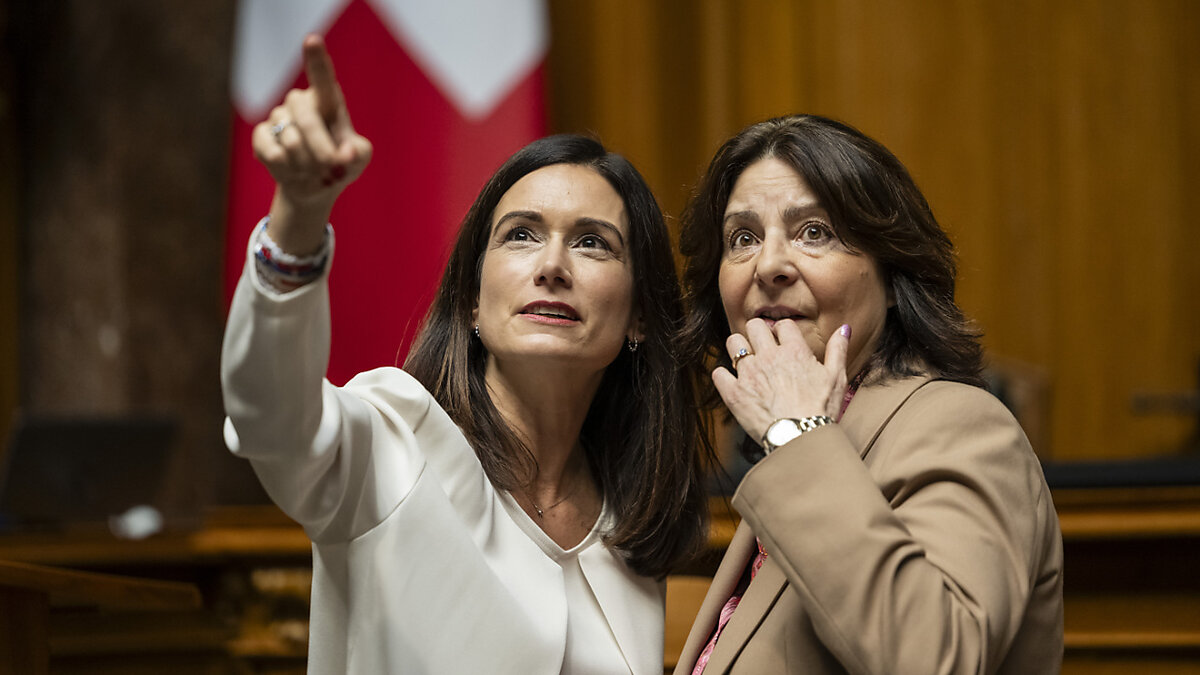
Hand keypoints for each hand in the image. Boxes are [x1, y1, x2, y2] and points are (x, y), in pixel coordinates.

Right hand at [252, 34, 372, 254]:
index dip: (316, 60)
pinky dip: (286, 170)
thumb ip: (358, 153)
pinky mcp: (262, 135)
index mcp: (328, 101)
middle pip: (307, 120)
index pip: (322, 79)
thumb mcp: (358, 160)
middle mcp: (301, 103)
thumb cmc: (341, 165)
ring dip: (307, 166)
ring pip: (291, 141)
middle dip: (322, 150)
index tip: (312, 40)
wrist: (315, 187)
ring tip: (314, 172)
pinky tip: (292, 172)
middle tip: (330, 168)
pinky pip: (272, 152)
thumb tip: (346, 153)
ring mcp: (279, 117)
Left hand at [712, 319, 850, 443]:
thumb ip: (838, 350)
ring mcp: (749, 373)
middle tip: (760, 347)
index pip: (782, 325)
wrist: (801, 438)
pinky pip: (718, 373)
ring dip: (738, 349)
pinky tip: (731, 382)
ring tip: (744, 360)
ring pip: (733, 343)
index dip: (782, 331)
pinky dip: (723, 376)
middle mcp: (769, 357)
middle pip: (754, 326)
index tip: (781, 341)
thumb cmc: (821, 411)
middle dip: (757, 333)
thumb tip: (844, 329)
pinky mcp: (734, 392)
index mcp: (794, 351)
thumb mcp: (837, 378)